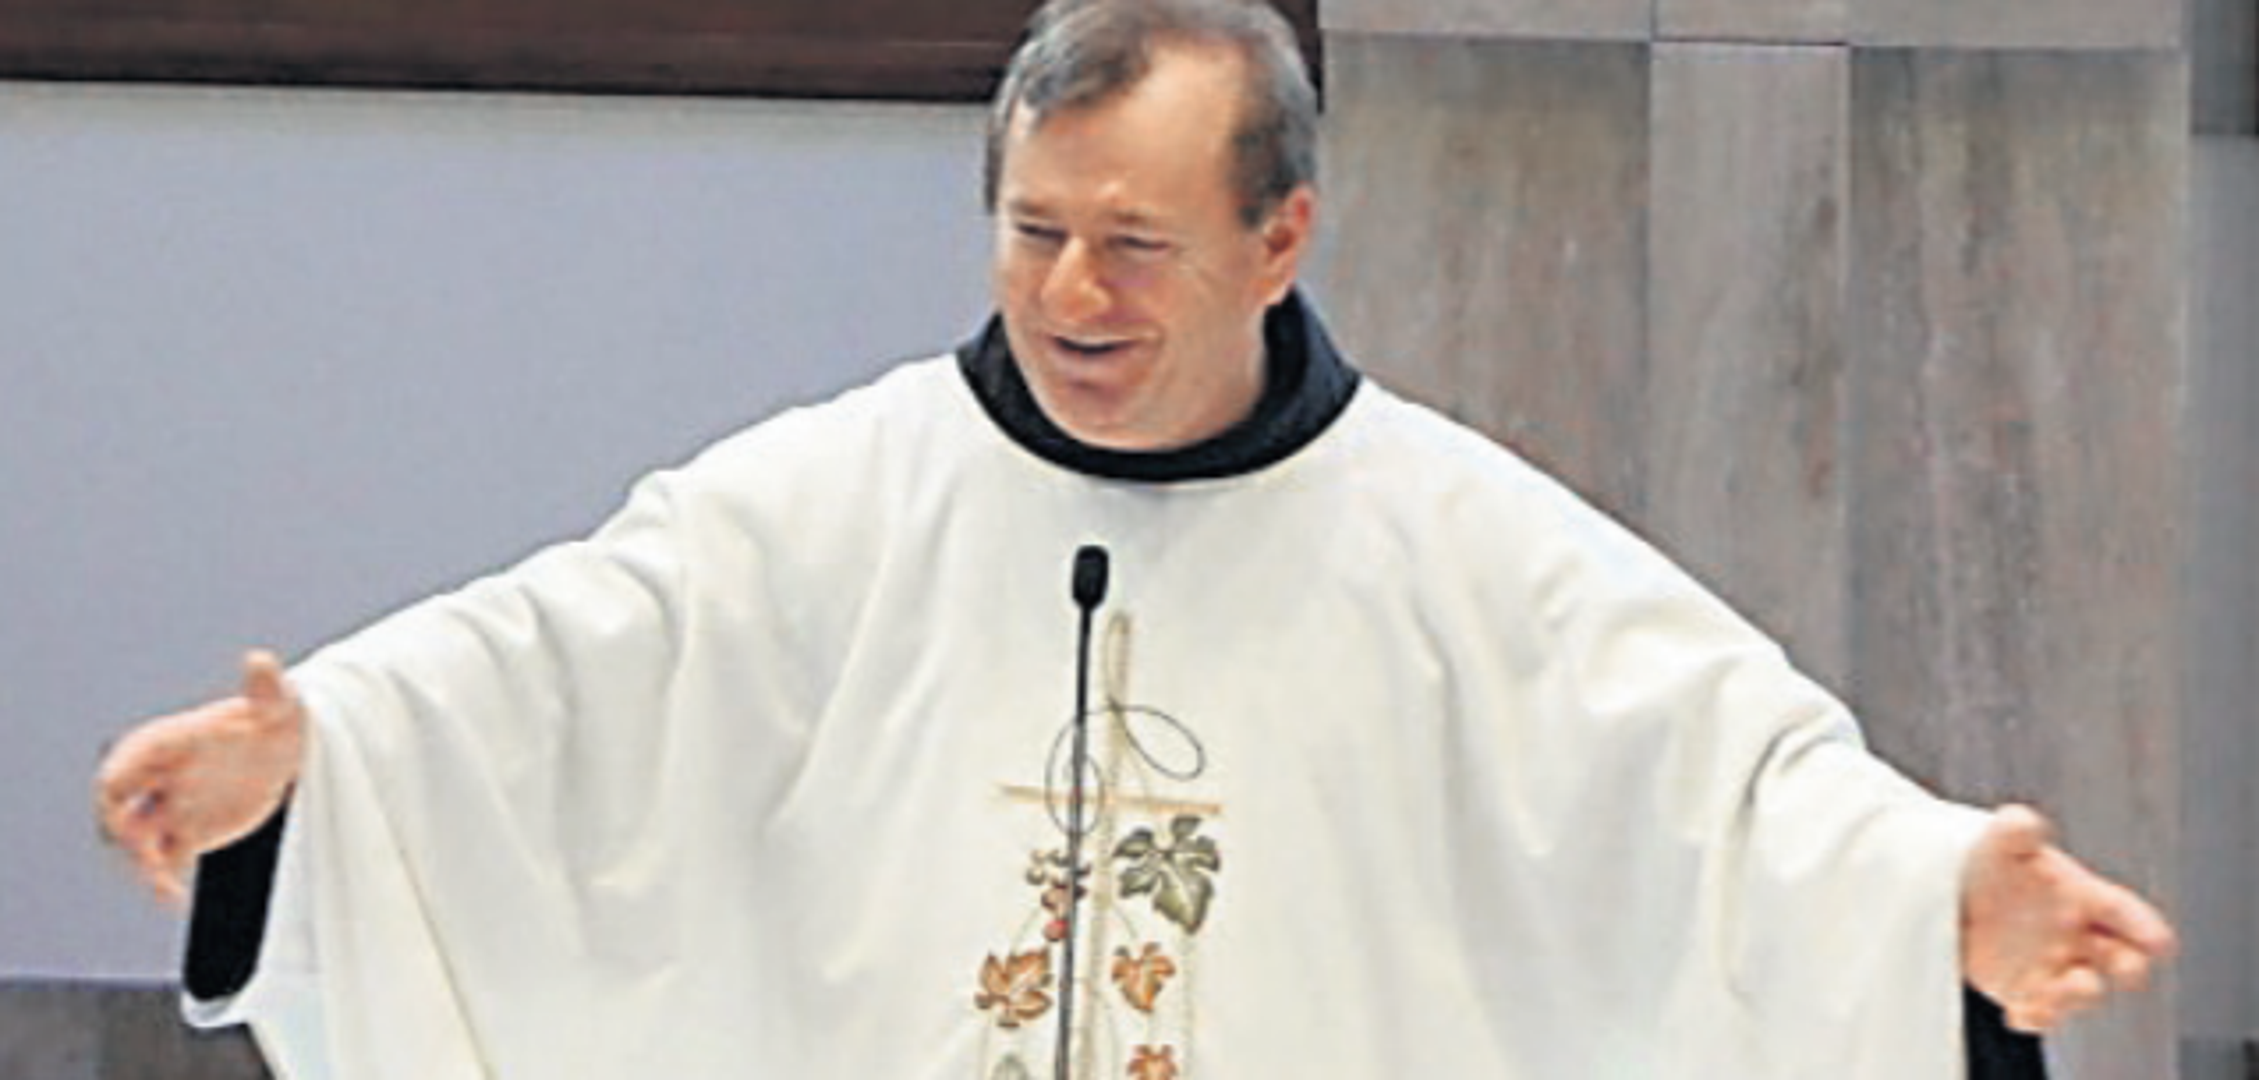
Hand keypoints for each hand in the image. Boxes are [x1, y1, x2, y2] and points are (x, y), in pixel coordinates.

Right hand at [94, 650, 307, 904]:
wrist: (291, 748)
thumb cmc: (277, 717)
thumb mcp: (276, 705)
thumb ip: (264, 687)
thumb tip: (261, 659)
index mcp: (169, 745)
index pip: (123, 767)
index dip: (115, 788)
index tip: (120, 808)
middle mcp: (162, 778)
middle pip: (118, 809)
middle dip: (121, 831)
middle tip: (144, 854)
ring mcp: (173, 806)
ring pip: (139, 840)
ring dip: (142, 863)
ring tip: (164, 886)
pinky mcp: (192, 831)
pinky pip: (167, 861)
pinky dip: (165, 880)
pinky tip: (178, 898)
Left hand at [1960, 804, 2176, 1031]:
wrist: (1949, 892)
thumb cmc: (1990, 862)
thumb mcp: (1999, 842)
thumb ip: (2015, 830)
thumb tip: (2023, 822)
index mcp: (2085, 896)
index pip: (2122, 910)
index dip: (2143, 924)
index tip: (2160, 940)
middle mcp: (2079, 937)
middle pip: (2119, 958)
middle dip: (2128, 965)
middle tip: (2126, 966)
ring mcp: (2054, 968)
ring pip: (2082, 990)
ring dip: (2083, 994)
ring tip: (2075, 984)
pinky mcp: (2023, 991)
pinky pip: (2038, 1013)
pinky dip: (2036, 1017)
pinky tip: (2022, 1013)